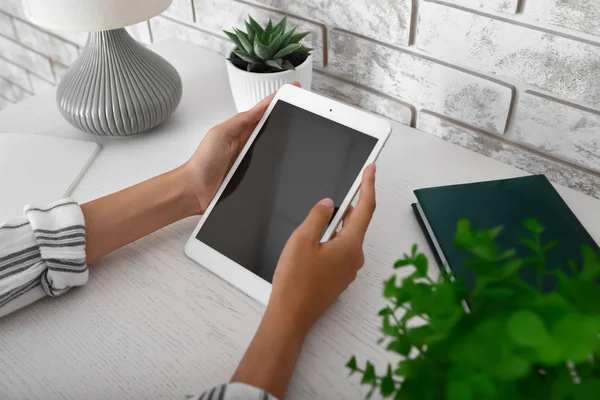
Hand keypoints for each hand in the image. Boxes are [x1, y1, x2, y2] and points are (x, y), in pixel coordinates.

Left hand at [181, 82, 299, 214]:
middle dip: (288, 118)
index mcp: (240, 129)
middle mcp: (248, 143)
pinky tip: (288, 162)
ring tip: (302, 132)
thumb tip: (259, 108)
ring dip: (287, 142)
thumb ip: (239, 121)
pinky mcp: (254, 176)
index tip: (293, 89)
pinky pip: (272, 168)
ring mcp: (252, 159)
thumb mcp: (220, 134)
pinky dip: (280, 165)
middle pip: (273, 127)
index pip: (263, 111)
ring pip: (276, 147)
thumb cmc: (203, 162)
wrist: (195, 190)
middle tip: (304, 108)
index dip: (277, 100)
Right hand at [268, 164, 376, 332]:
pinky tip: (318, 240)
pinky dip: (334, 240)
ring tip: (323, 216)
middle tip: (347, 187)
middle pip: (357, 223)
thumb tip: (329, 204)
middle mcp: (355, 258)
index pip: (365, 208)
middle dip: (351, 205)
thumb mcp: (302, 240)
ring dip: (338, 225)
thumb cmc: (295, 280)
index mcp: (350, 245)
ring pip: (347, 238)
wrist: (292, 315)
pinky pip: (342, 251)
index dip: (368, 186)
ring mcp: (349, 270)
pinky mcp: (340, 278)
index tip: (371, 170)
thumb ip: (318, 217)